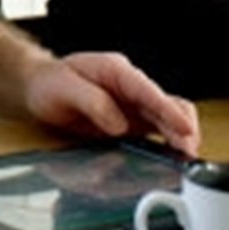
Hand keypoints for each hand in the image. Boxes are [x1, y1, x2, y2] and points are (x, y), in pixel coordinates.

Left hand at [20, 51, 201, 156]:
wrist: (40, 86)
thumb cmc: (50, 83)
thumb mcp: (63, 87)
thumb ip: (92, 102)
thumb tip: (118, 124)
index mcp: (116, 71)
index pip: (149, 90)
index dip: (169, 110)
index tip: (184, 128)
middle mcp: (130, 86)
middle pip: (167, 103)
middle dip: (182, 127)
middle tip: (188, 153)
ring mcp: (133, 104)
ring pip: (167, 117)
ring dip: (179, 136)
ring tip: (185, 159)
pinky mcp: (132, 120)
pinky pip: (157, 129)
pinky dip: (168, 142)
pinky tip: (172, 158)